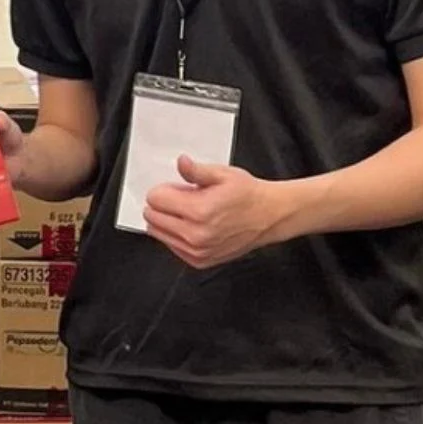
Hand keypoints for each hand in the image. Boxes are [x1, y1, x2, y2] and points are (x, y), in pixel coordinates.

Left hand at [142, 156, 288, 268]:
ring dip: (167, 221)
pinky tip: (193, 226)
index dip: (164, 190)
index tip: (176, 188)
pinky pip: (171, 246)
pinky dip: (175, 235)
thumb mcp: (223, 175)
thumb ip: (196, 170)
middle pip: (152, 217)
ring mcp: (197, 251)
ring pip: (158, 233)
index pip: (154, 199)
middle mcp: (196, 235)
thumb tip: (181, 162)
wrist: (271, 216)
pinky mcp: (200, 261)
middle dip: (162, 205)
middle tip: (184, 199)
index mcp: (200, 211)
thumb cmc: (248, 195)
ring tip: (190, 213)